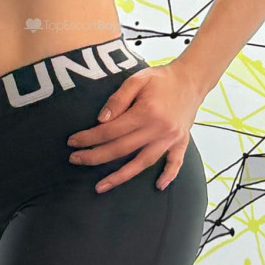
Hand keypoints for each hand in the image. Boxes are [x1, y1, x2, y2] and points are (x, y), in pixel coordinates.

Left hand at [67, 61, 205, 192]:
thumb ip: (118, 99)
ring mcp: (171, 138)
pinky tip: (158, 186)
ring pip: (143, 163)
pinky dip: (168, 175)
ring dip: (121, 177)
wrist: (192, 78)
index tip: (73, 142)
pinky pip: (175, 162)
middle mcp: (159, 129)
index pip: (111, 130)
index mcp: (146, 113)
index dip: (89, 138)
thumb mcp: (137, 79)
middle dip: (95, 157)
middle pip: (122, 150)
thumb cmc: (161, 78)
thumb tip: (101, 120)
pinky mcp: (181, 141)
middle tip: (75, 160)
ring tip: (100, 186)